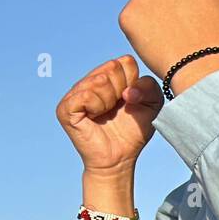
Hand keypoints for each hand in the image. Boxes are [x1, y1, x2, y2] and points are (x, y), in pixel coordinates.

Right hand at [56, 54, 162, 172]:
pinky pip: (86, 95)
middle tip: (116, 109)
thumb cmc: (132, 131)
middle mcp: (89, 80)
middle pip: (112, 67)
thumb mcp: (152, 105)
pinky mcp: (65, 107)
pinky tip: (94, 117)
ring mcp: (75, 92)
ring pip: (99, 81)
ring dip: (108, 102)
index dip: (133, 83)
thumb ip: (150, 86)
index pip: (125, 61)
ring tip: (105, 114)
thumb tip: (127, 91)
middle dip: (120, 91)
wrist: (119, 158)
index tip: (130, 100)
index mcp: (108, 75)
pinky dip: (96, 107)